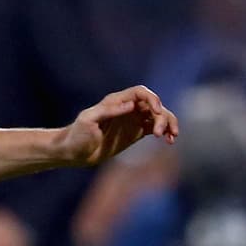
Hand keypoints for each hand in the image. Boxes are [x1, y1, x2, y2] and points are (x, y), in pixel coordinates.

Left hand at [57, 86, 177, 167]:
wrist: (74, 153)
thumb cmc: (77, 135)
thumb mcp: (88, 120)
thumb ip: (108, 111)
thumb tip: (131, 105)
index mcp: (116, 101)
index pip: (140, 92)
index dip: (152, 99)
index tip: (156, 112)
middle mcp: (127, 108)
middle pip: (153, 104)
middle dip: (162, 116)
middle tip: (159, 133)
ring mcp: (133, 120)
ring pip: (158, 116)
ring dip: (168, 123)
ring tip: (171, 137)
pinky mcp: (136, 133)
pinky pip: (155, 128)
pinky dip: (166, 132)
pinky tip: (170, 141)